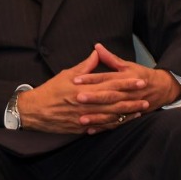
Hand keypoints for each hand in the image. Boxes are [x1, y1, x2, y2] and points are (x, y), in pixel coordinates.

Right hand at [15, 52, 150, 134]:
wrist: (33, 111)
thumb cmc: (50, 90)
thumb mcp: (67, 74)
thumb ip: (85, 65)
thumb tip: (97, 52)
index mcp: (84, 88)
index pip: (110, 84)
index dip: (127, 83)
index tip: (140, 81)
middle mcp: (86, 104)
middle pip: (114, 102)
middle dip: (131, 99)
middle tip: (147, 98)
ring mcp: (84, 117)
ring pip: (110, 116)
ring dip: (126, 114)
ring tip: (140, 110)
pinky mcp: (81, 127)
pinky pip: (101, 126)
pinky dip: (113, 124)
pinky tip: (123, 122)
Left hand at [75, 43, 180, 118]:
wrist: (162, 89)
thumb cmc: (141, 75)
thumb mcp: (127, 65)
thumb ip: (110, 58)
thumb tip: (97, 47)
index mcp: (125, 78)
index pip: (106, 78)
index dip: (91, 78)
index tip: (76, 79)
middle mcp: (127, 92)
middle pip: (108, 95)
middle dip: (93, 97)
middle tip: (77, 97)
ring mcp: (128, 106)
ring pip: (111, 112)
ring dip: (96, 116)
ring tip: (81, 118)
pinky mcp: (128, 116)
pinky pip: (114, 123)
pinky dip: (102, 127)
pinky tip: (89, 130)